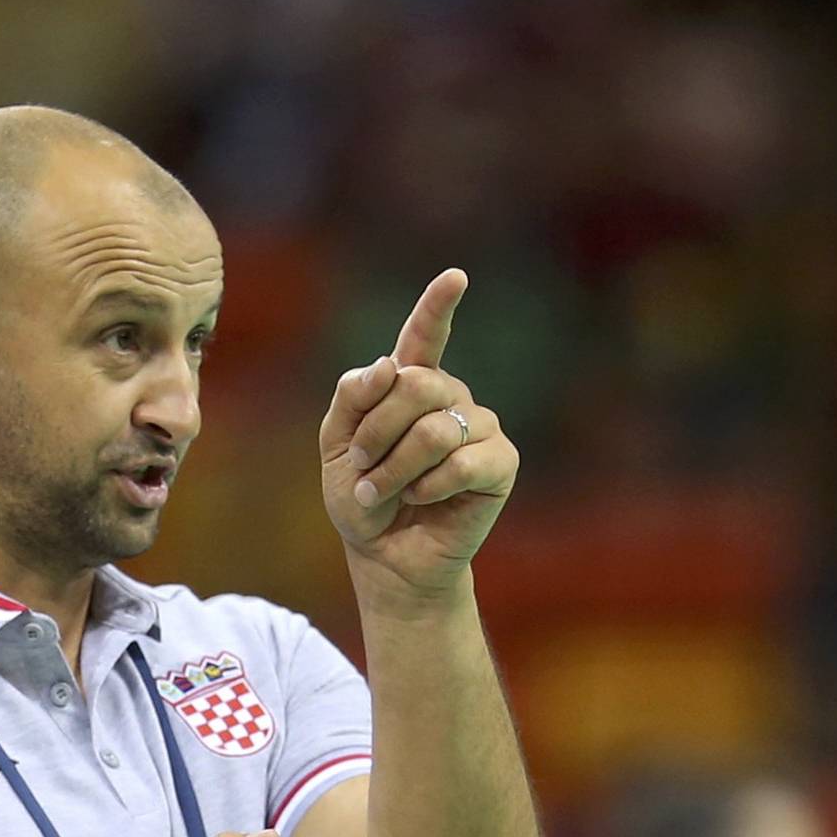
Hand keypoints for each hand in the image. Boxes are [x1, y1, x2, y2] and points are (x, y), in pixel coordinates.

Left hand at [319, 270, 518, 602]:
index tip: (455, 278)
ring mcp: (479, 428)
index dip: (437, 307)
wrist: (386, 558)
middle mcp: (450, 398)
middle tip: (360, 468)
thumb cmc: (363, 501)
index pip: (424, 338)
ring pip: (435, 429)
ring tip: (379, 494)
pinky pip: (463, 462)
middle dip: (376, 431)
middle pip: (416, 386)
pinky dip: (430, 486)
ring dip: (394, 469)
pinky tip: (422, 500)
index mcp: (410, 386)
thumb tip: (389, 366)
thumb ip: (352, 400)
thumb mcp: (336, 448)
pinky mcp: (500, 464)